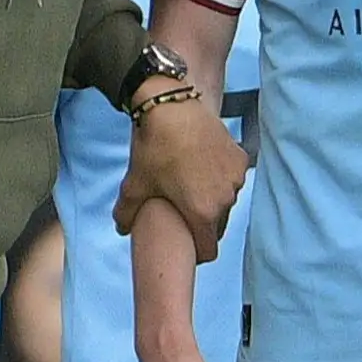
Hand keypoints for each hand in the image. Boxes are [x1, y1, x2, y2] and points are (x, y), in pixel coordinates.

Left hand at [113, 92, 247, 258]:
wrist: (172, 108)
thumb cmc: (155, 148)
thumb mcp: (135, 184)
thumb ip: (126, 214)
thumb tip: (121, 230)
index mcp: (203, 212)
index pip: (208, 250)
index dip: (195, 252)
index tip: (185, 244)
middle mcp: (226, 199)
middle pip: (217, 226)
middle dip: (203, 224)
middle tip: (184, 211)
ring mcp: (236, 178)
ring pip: (226, 201)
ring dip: (214, 200)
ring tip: (193, 186)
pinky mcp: (240, 159)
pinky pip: (232, 179)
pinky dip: (221, 178)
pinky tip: (204, 166)